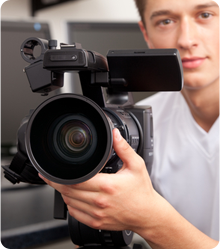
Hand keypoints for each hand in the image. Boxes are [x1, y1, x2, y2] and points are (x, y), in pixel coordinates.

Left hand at [39, 128, 157, 233]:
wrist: (147, 214)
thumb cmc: (141, 191)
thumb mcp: (136, 166)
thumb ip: (124, 148)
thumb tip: (115, 134)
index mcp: (108, 185)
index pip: (76, 180)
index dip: (59, 176)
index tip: (50, 171)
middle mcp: (100, 201)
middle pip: (68, 191)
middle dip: (55, 183)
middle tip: (50, 175)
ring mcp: (97, 213)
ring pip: (69, 202)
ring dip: (63, 192)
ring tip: (62, 183)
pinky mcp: (96, 222)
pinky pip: (75, 214)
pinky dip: (70, 204)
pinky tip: (72, 197)